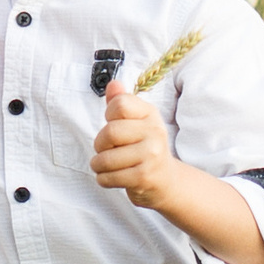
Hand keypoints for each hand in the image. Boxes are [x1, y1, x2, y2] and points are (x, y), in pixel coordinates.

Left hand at [90, 85, 177, 210]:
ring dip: (98, 165)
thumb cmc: (143, 147)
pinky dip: (103, 179)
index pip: (119, 104)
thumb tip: (113, 84)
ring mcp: (151, 155)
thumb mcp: (135, 121)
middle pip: (110, 132)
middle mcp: (154, 131)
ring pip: (106, 158)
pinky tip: (110, 177)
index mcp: (150, 113)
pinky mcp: (144, 176)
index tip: (113, 124)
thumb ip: (120, 102)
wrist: (166, 180)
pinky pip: (109, 177)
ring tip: (103, 165)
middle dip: (99, 144)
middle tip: (104, 150)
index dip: (108, 115)